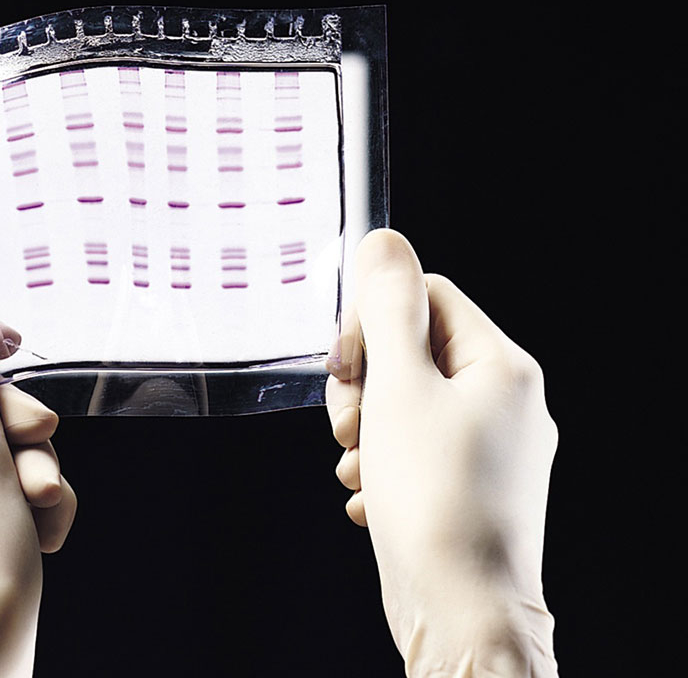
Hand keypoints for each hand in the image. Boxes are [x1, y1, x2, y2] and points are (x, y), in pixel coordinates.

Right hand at [326, 230, 557, 676]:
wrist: (460, 610)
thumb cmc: (435, 501)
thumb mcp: (400, 387)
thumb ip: (387, 309)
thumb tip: (383, 240)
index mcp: (501, 367)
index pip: (427, 297)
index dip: (373, 323)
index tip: (345, 365)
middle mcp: (506, 403)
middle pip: (414, 352)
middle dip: (366, 385)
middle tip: (350, 422)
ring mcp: (490, 449)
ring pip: (407, 405)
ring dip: (367, 431)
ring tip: (359, 467)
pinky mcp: (469, 487)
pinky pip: (415, 451)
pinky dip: (383, 467)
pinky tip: (372, 497)